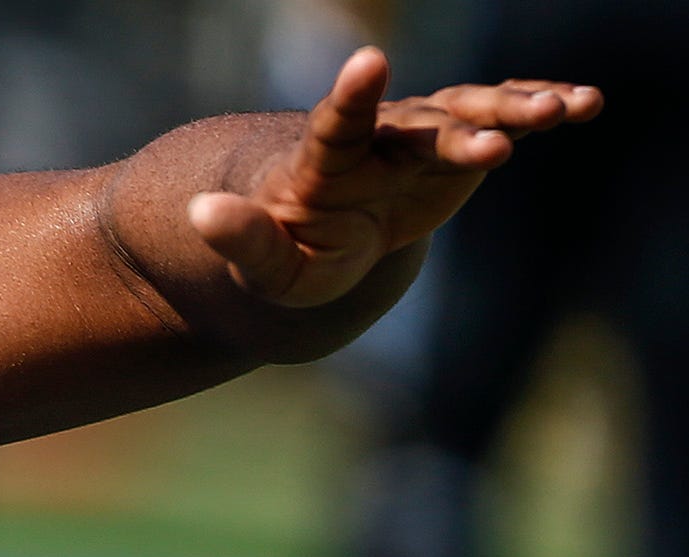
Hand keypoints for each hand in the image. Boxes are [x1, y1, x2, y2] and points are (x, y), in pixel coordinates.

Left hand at [189, 48, 599, 308]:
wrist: (323, 232)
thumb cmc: (291, 252)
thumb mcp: (265, 265)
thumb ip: (238, 241)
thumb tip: (198, 214)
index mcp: (325, 162)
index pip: (336, 124)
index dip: (352, 95)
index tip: (368, 62)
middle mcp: (378, 137)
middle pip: (421, 126)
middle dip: (459, 131)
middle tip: (496, 144)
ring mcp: (422, 135)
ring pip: (472, 112)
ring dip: (516, 109)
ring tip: (567, 109)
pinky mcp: (458, 142)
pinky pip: (504, 119)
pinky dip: (541, 109)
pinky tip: (586, 104)